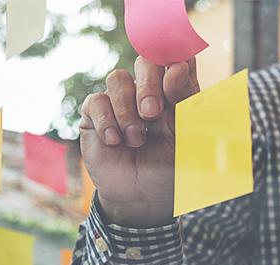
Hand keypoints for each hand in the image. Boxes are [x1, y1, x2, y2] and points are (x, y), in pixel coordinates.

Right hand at [79, 56, 199, 226]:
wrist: (142, 197)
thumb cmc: (168, 168)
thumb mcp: (183, 137)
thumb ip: (183, 101)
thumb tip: (177, 66)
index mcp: (176, 93)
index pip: (178, 59)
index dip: (176, 52)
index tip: (178, 63)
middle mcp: (148, 91)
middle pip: (146, 62)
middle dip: (148, 84)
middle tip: (152, 113)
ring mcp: (120, 101)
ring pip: (117, 79)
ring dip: (127, 110)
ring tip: (135, 140)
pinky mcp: (95, 115)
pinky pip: (96, 101)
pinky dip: (107, 121)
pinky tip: (114, 141)